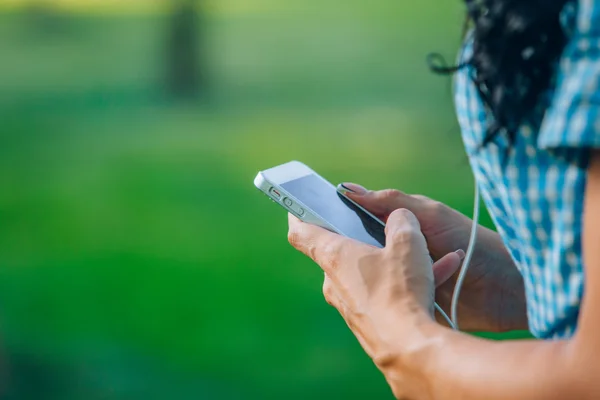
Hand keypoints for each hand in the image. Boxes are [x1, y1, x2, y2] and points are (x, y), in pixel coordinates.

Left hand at [287, 209, 463, 396]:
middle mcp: (333, 280)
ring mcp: (347, 303)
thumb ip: (402, 222)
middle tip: (384, 228)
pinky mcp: (364, 320)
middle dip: (362, 238)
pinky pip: (381, 293)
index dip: (297, 214)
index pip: (301, 231)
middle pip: (340, 251)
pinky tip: (436, 278)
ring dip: (394, 262)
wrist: (409, 348)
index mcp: (334, 255)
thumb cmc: (401, 292)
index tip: (297, 205)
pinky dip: (402, 283)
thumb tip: (399, 217)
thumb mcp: (408, 243)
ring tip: (429, 258)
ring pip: (367, 272)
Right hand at [338, 183, 527, 331]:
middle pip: (365, 251)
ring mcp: (406, 277)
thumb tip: (349, 190)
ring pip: (379, 275)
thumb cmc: (469, 241)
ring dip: (387, 275)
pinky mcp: (414, 299)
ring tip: (395, 273)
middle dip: (359, 254)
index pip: (361, 220)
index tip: (321, 223)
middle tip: (352, 257)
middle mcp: (399, 250)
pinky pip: (399, 295)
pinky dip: (408, 292)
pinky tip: (420, 288)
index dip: (342, 221)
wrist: (505, 287)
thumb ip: (390, 202)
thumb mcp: (428, 214)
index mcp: (399, 225)